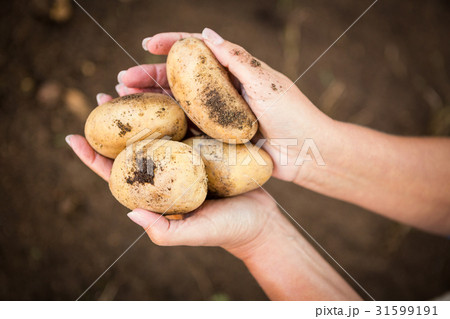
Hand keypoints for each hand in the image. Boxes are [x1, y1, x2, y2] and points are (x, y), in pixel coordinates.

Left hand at [66, 94, 279, 257]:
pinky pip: (188, 122)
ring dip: (143, 107)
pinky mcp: (206, 146)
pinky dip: (175, 105)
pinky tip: (167, 87)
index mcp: (157, 193)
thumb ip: (164, 230)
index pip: (117, 174)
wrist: (262, 220)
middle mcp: (167, 173)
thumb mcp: (196, 233)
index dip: (93, 157)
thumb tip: (129, 213)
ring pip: (159, 128)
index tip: (72, 137)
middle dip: (116, 123)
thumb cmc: (229, 230)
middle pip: (134, 144)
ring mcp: (186, 158)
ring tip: (129, 84)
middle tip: (103, 96)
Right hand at [117, 29, 335, 182]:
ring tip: (125, 98)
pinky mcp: (218, 137)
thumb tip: (206, 33)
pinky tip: (147, 127)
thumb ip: (236, 58)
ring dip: (152, 100)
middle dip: (150, 75)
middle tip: (123, 78)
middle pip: (180, 78)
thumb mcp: (265, 82)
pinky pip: (189, 128)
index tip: (147, 43)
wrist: (308, 151)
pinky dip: (167, 125)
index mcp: (234, 70)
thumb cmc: (293, 113)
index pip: (197, 51)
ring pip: (179, 103)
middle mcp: (222, 90)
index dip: (171, 43)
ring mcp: (219, 115)